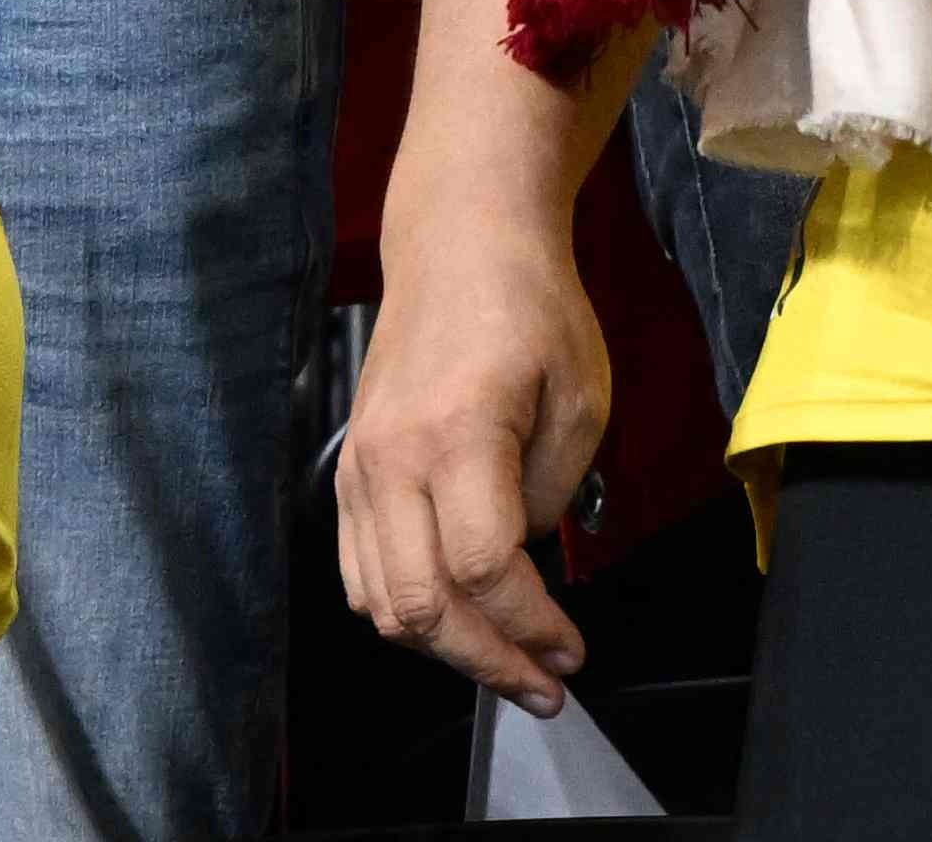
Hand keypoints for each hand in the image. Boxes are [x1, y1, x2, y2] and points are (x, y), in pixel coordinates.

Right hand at [334, 189, 617, 705]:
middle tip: (542, 686)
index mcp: (457, 434)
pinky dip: (406, 612)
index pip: (485, 568)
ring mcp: (359, 471)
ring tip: (506, 662)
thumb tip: (522, 559)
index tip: (571, 652)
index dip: (531, 627)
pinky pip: (362, 573)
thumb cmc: (531, 310)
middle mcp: (391, 462)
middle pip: (421, 605)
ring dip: (445, 648)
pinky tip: (456, 620)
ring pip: (381, 603)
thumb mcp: (581, 396)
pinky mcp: (350, 474)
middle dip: (487, 661)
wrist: (460, 246)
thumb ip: (551, 492)